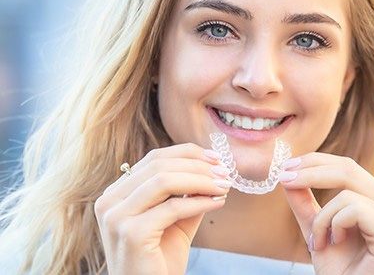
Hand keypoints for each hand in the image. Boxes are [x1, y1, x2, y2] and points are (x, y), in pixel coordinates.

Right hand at [94, 143, 230, 274]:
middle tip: (225, 172)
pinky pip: (172, 207)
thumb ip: (188, 194)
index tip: (216, 158)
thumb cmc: (160, 260)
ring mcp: (116, 217)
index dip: (187, 153)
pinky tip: (217, 203)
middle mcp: (109, 201)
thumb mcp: (175, 219)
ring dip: (201, 180)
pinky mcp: (131, 233)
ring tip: (224, 185)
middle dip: (198, 165)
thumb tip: (213, 169)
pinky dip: (199, 202)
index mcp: (116, 194)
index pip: (154, 159)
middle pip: (159, 165)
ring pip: (164, 180)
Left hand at [280, 153, 373, 274]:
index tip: (286, 167)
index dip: (316, 162)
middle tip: (285, 179)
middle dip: (311, 172)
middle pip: (349, 169)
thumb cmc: (339, 269)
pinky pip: (354, 210)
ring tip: (320, 241)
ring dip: (322, 218)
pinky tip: (334, 243)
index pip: (347, 167)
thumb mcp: (315, 228)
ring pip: (347, 193)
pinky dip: (335, 225)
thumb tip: (287, 173)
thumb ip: (304, 202)